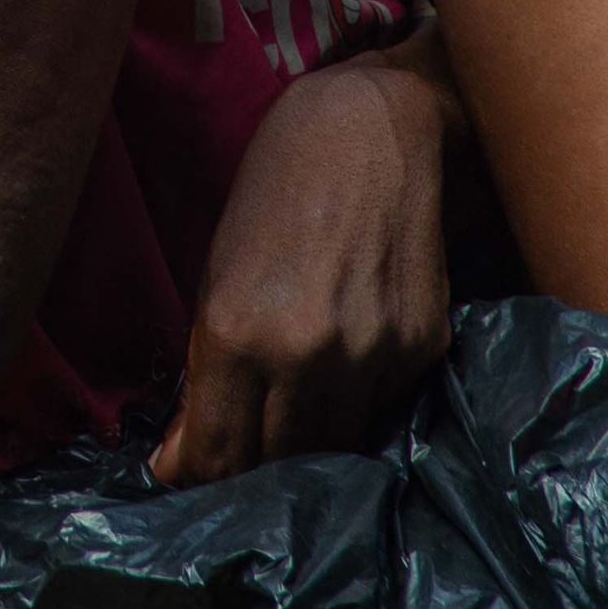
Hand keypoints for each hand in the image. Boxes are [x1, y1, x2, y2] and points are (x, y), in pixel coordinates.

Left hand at [150, 55, 452, 487]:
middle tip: (239, 446)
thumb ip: (204, 374)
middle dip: (250, 467)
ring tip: (287, 410)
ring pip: (333, 449)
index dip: (199, 478)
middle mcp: (306, 352)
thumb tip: (185, 462)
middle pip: (276, 465)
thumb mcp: (216, 279)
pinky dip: (356, 402)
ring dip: (305, 445)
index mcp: (237, 332)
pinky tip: (345, 360)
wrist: (365, 130)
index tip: (188, 474)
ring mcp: (373, 354)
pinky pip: (382, 408)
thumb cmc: (271, 197)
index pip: (217, 455)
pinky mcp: (423, 346)